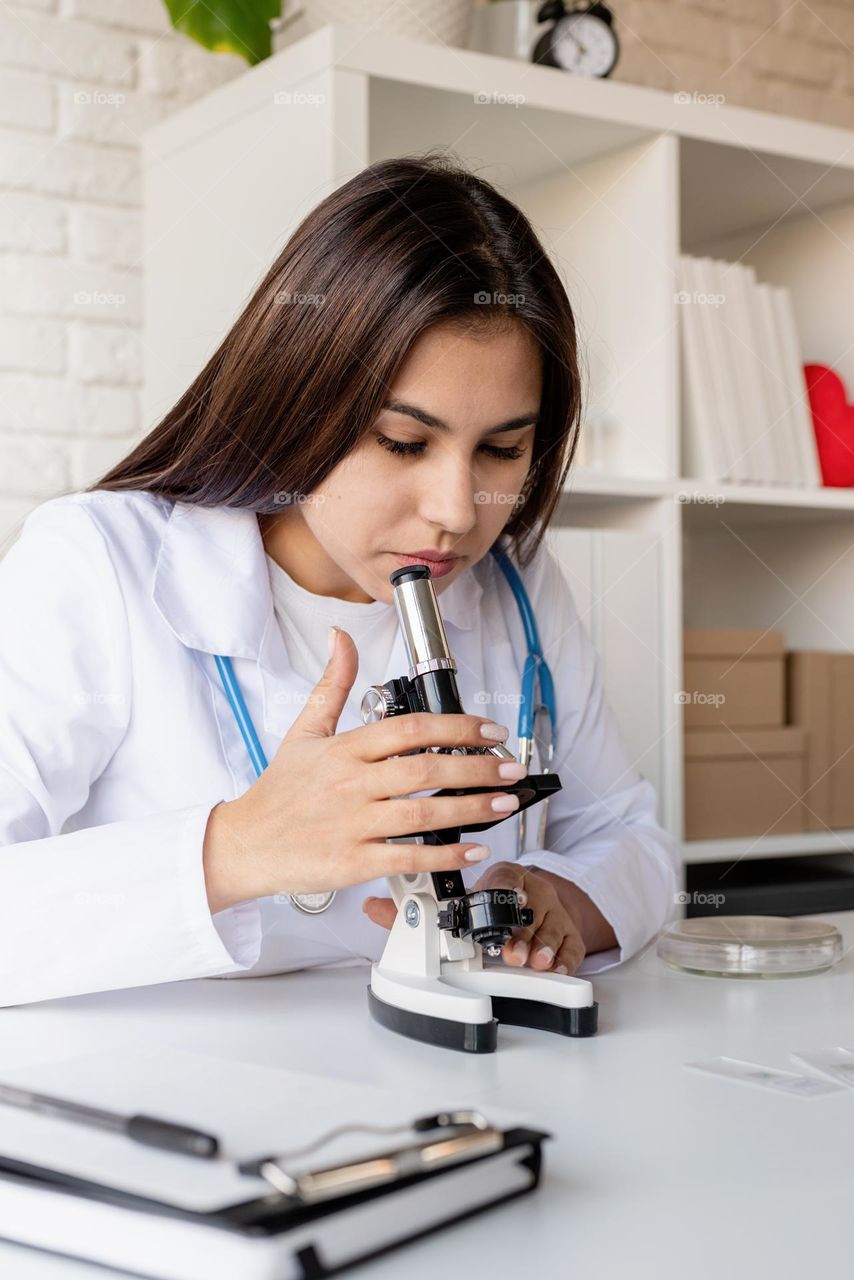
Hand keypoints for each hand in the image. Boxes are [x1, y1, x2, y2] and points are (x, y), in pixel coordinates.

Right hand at [202, 627, 528, 912]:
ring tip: (504, 804)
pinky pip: (407, 856)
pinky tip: (471, 849)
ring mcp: (353, 823)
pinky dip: (443, 854)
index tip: (490, 731)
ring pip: (423, 812)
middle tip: (511, 768)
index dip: (457, 727)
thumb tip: (340, 637)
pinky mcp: (352, 861)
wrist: (245, 845)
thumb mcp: (303, 730)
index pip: (410, 728)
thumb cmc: (279, 791)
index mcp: (345, 748)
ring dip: (471, 808)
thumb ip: (332, 684)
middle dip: (477, 768)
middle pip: (425, 768)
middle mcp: (351, 783)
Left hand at [363, 860, 586, 975]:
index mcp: (503, 876)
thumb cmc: (487, 901)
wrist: (529, 902)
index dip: (505, 892)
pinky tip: (556, 969)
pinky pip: (573, 945)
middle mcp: (531, 890)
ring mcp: (553, 912)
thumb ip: (411, 909)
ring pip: (554, 926)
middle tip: (512, 952)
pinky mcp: (569, 932)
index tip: (505, 904)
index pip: (505, 878)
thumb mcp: (454, 901)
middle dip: (522, 932)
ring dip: (543, 947)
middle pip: (532, 908)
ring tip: (533, 962)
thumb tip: (371, 906)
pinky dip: (566, 958)